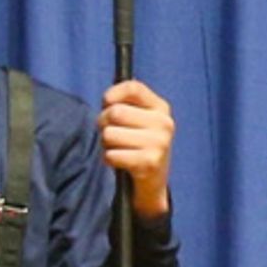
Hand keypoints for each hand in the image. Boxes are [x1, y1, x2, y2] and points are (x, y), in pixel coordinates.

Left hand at [101, 79, 175, 215]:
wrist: (153, 178)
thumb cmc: (137, 143)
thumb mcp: (137, 119)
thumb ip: (124, 104)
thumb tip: (107, 100)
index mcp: (160, 107)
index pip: (133, 88)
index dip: (112, 93)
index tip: (106, 103)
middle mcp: (164, 123)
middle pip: (115, 112)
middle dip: (103, 123)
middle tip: (109, 132)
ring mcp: (159, 143)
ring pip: (110, 134)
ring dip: (105, 143)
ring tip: (116, 147)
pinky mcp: (149, 162)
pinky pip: (111, 155)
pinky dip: (108, 158)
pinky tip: (119, 160)